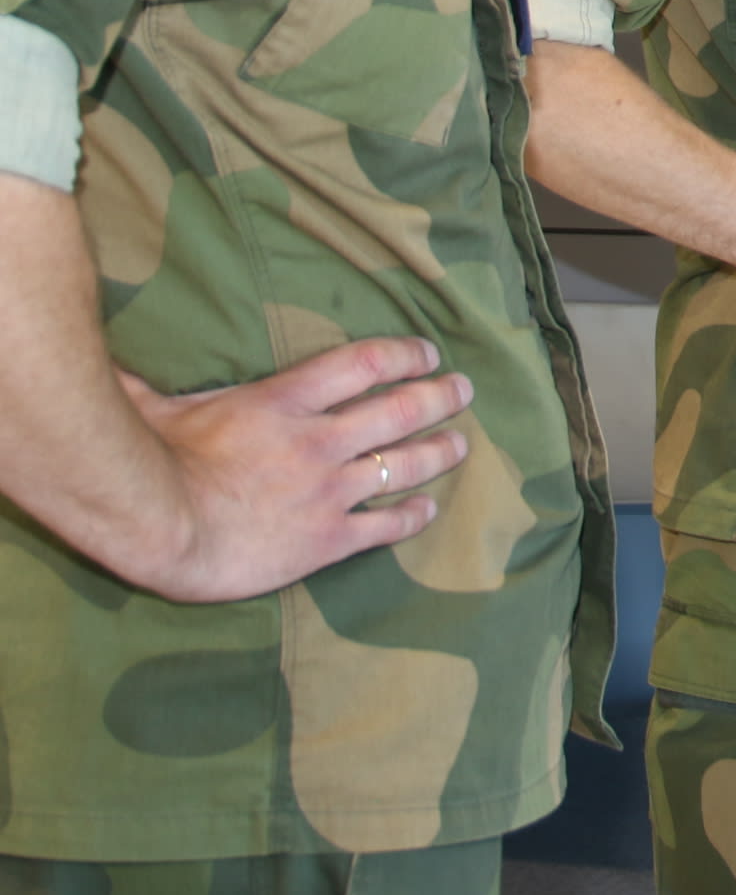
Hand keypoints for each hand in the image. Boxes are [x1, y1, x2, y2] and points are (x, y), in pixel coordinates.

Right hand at [116, 335, 475, 604]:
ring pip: (405, 464)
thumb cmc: (148, 463)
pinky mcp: (326, 539)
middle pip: (400, 410)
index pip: (365, 364)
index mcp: (285, 401)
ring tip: (461, 443)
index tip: (426, 355)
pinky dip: (412, 516)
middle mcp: (319, 440)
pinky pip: (384, 526)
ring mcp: (329, 491)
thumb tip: (112, 360)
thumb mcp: (155, 406)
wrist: (159, 529)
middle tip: (464, 390)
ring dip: (440, 451)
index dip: (404, 355)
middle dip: (440, 397)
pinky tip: (427, 510)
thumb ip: (148, 381)